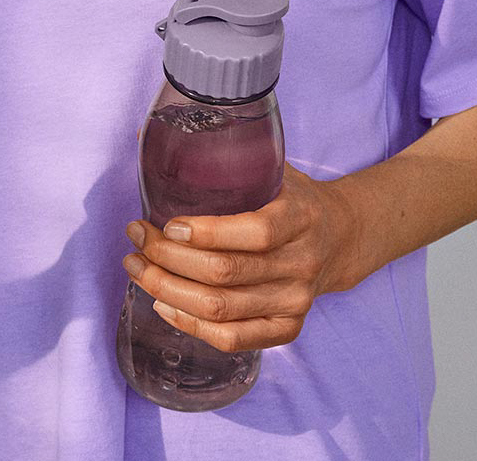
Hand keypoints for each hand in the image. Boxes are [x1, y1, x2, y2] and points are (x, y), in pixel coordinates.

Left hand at [121, 167, 366, 352]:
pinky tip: (163, 304)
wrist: (340, 237)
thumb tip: (146, 137)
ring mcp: (296, 302)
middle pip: (226, 273)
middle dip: (168, 257)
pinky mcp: (287, 329)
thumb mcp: (272, 168)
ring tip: (138, 267)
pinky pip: (232, 339)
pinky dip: (190, 324)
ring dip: (168, 290)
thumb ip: (222, 157)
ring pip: (221, 309)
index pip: (255, 232)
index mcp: (301, 218)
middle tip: (136, 239)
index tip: (167, 223)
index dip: (206, 232)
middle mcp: (302, 264)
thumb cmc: (291, 198)